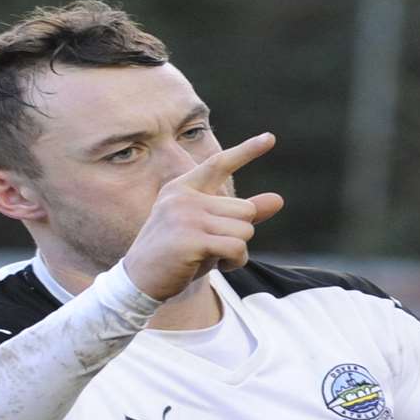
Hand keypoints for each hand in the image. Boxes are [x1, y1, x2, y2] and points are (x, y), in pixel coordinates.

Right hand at [123, 133, 284, 299]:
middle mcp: (183, 197)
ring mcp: (185, 216)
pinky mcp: (190, 239)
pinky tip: (219, 267)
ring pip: (245, 229)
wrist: (140, 281)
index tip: (270, 138)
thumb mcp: (209, 229)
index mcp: (183, 188)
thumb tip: (279, 199)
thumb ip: (241, 214)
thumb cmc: (178, 254)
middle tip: (215, 247)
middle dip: (240, 233)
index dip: (247, 151)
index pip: (219, 164)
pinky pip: (237, 247)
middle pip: (244, 209)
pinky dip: (236, 261)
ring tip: (214, 256)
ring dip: (238, 250)